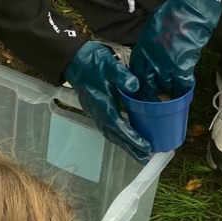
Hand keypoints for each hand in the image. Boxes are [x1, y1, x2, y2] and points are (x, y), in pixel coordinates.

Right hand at [63, 41, 152, 162]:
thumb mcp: (110, 66)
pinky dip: (119, 137)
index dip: (133, 138)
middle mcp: (100, 115)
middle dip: (131, 149)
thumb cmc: (93, 63)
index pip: (120, 127)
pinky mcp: (96, 112)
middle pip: (117, 137)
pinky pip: (109, 130)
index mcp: (104, 106)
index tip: (146, 147)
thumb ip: (122, 76)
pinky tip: (127, 139)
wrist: (75, 61)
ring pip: (112, 135)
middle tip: (146, 159)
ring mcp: (97, 115)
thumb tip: (135, 86)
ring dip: (126, 146)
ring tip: (140, 154)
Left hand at [130, 0, 221, 99]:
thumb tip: (149, 51)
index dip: (137, 80)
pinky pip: (181, 85)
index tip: (139, 86)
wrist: (188, 13)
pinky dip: (183, 90)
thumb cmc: (171, 16)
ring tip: (169, 95)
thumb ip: (149, 44)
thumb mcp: (152, 29)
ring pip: (165, 86)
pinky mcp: (181, 69)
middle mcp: (152, 61)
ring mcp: (167, 67)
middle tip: (153, 98)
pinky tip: (184, 92)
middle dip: (150, 93)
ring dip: (168, 91)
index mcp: (143, 49)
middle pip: (147, 84)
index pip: (136, 71)